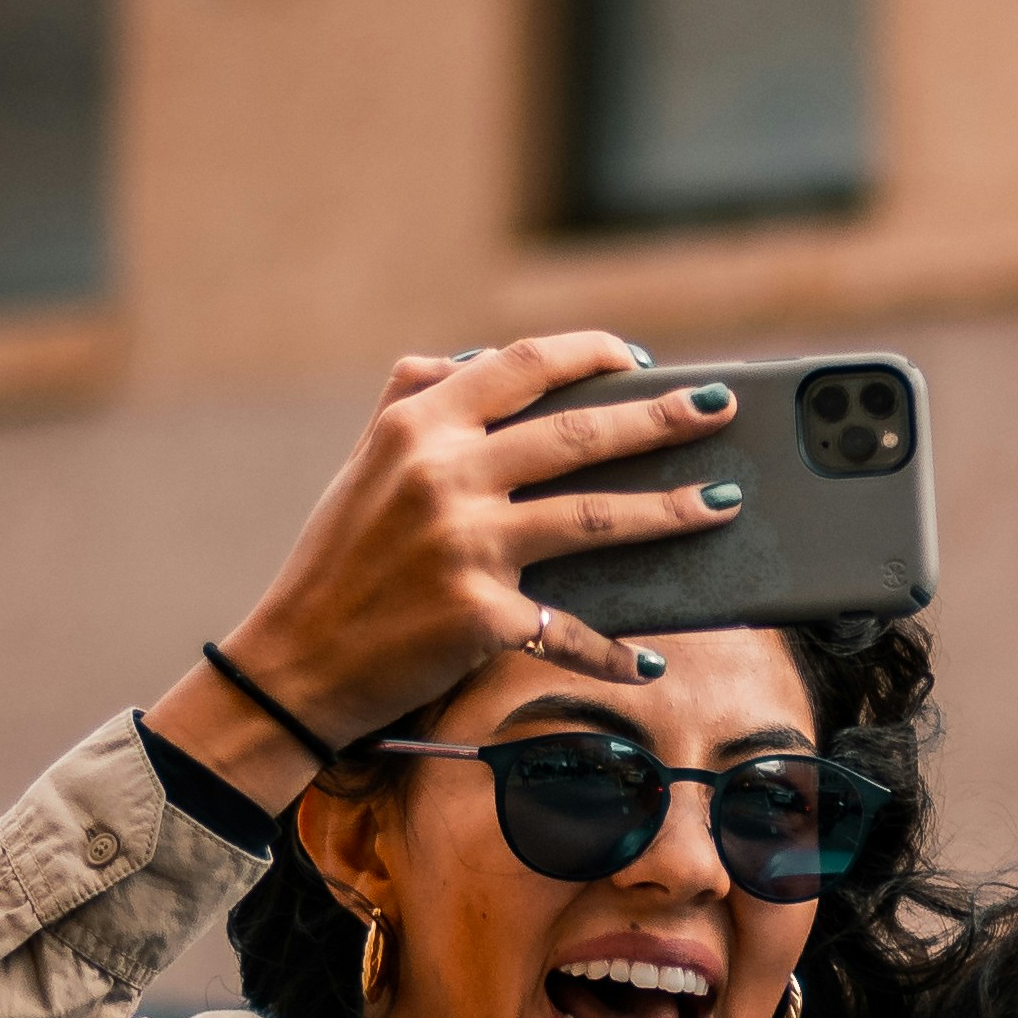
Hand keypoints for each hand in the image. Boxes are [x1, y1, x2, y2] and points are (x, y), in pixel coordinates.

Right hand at [145, 339, 744, 806]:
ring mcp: (465, 545)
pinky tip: (650, 659)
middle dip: (661, 417)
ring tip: (723, 502)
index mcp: (417, 425)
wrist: (294, 664)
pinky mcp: (481, 617)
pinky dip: (612, 651)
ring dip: (671, 511)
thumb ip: (412, 400)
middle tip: (721, 407)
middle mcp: (443, 474)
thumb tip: (472, 357)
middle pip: (577, 435)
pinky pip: (568, 630)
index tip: (640, 358)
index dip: (591, 354)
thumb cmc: (336, 561)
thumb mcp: (365, 464)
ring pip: (595, 518)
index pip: (521, 365)